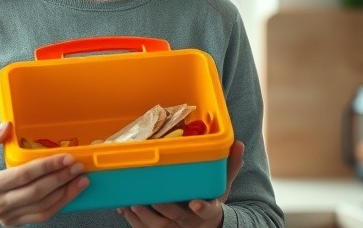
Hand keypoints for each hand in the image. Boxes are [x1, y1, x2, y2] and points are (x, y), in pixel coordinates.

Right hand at [0, 122, 88, 225]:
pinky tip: (70, 192)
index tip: (65, 157)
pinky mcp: (13, 221)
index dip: (46, 166)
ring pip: (42, 208)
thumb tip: (7, 126)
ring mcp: (6, 216)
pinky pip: (40, 216)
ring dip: (65, 194)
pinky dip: (58, 205)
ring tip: (81, 180)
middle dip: (61, 179)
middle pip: (36, 193)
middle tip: (78, 166)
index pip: (23, 176)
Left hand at [117, 141, 244, 227]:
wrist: (205, 223)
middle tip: (152, 198)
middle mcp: (190, 221)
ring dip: (144, 217)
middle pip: (177, 218)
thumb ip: (230, 166)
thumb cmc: (211, 198)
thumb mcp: (223, 185)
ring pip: (159, 226)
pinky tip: (124, 207)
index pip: (207, 211)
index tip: (194, 202)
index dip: (201, 208)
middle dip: (163, 209)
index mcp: (208, 209)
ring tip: (133, 203)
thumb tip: (238, 143)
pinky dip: (133, 220)